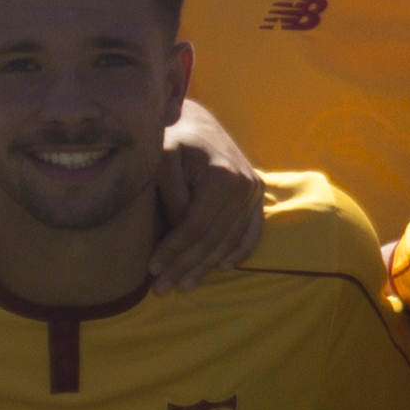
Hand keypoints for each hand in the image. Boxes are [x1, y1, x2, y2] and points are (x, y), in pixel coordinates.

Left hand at [149, 102, 269, 287]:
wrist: (196, 120)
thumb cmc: (171, 138)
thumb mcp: (160, 160)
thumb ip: (171, 196)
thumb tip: (179, 230)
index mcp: (221, 175)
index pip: (195, 227)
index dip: (174, 251)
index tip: (152, 269)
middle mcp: (244, 183)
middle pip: (212, 238)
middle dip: (186, 266)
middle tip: (162, 289)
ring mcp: (254, 189)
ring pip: (229, 239)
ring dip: (206, 266)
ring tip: (184, 284)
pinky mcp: (257, 192)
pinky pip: (251, 229)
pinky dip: (239, 251)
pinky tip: (223, 267)